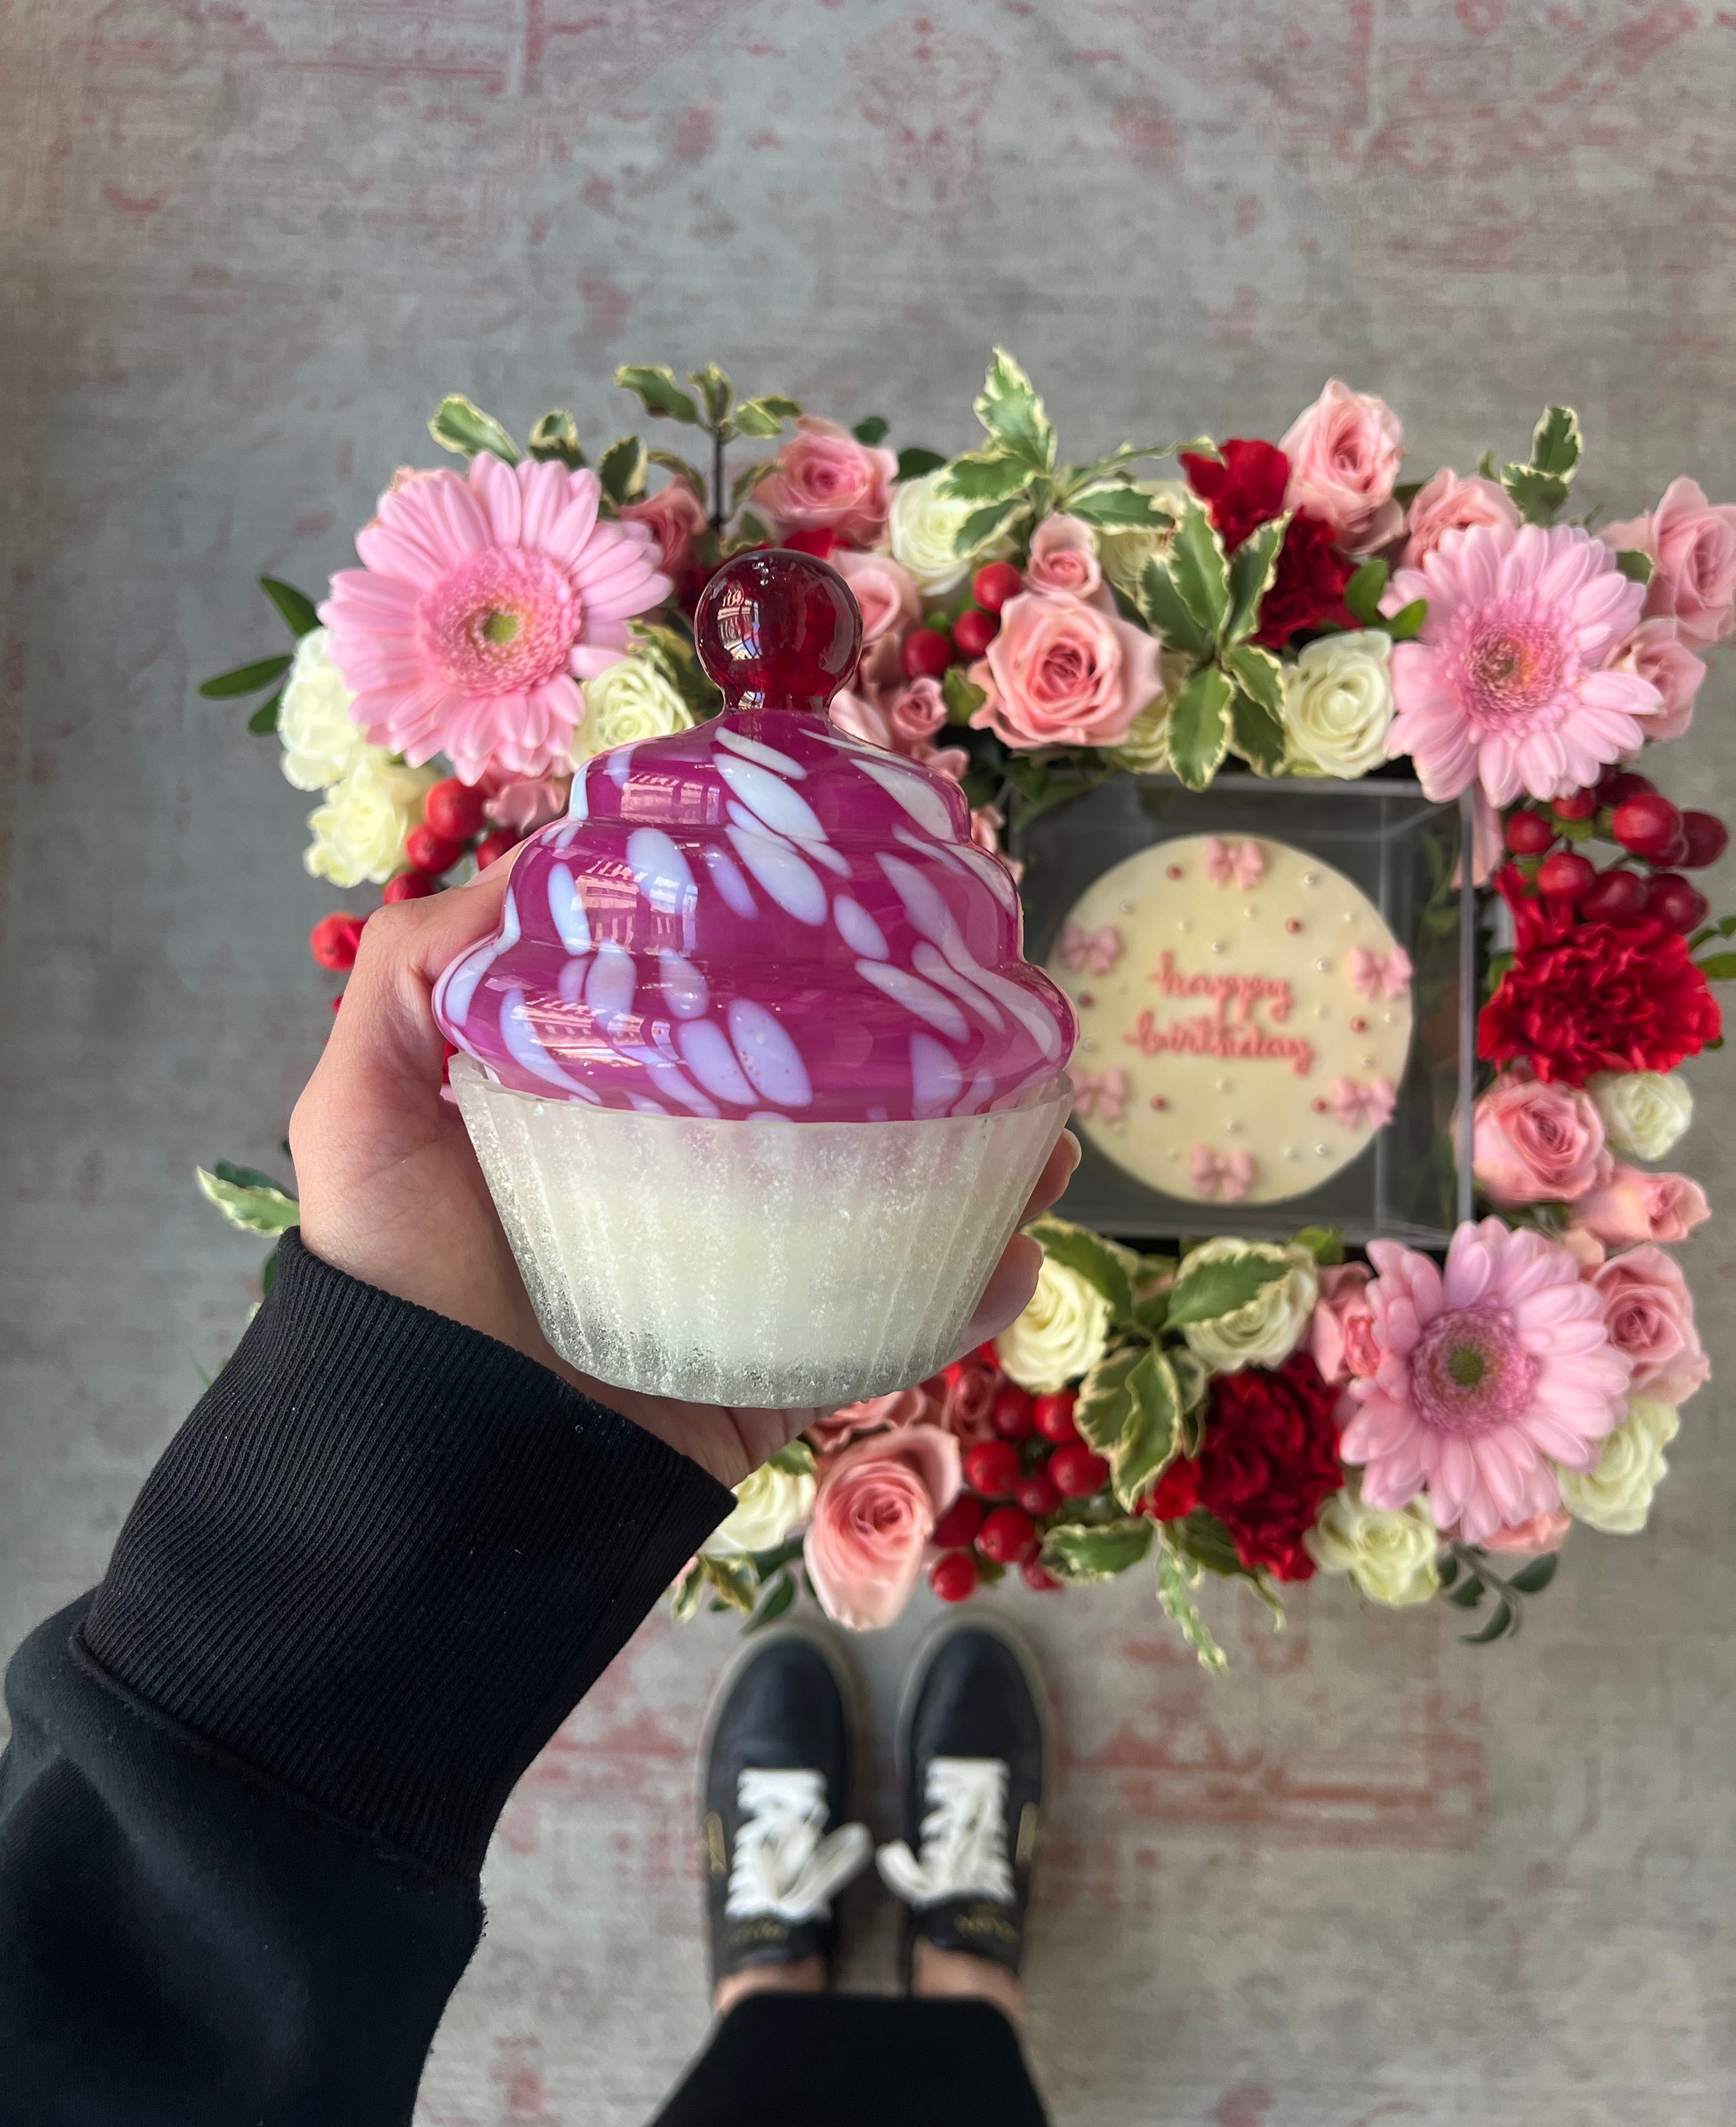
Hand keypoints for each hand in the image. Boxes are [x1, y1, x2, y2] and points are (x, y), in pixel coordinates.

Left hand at [290, 856, 1077, 1488]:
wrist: (429, 1479)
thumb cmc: (393, 1279)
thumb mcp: (362, 1109)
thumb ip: (414, 975)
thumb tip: (538, 859)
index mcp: (614, 1100)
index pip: (721, 1006)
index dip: (797, 949)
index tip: (867, 891)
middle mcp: (695, 1173)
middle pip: (835, 1096)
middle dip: (925, 1053)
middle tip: (990, 1005)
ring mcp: (752, 1271)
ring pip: (894, 1201)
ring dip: (984, 1161)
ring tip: (1044, 1127)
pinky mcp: (786, 1361)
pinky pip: (898, 1321)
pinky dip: (971, 1290)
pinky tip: (1019, 1248)